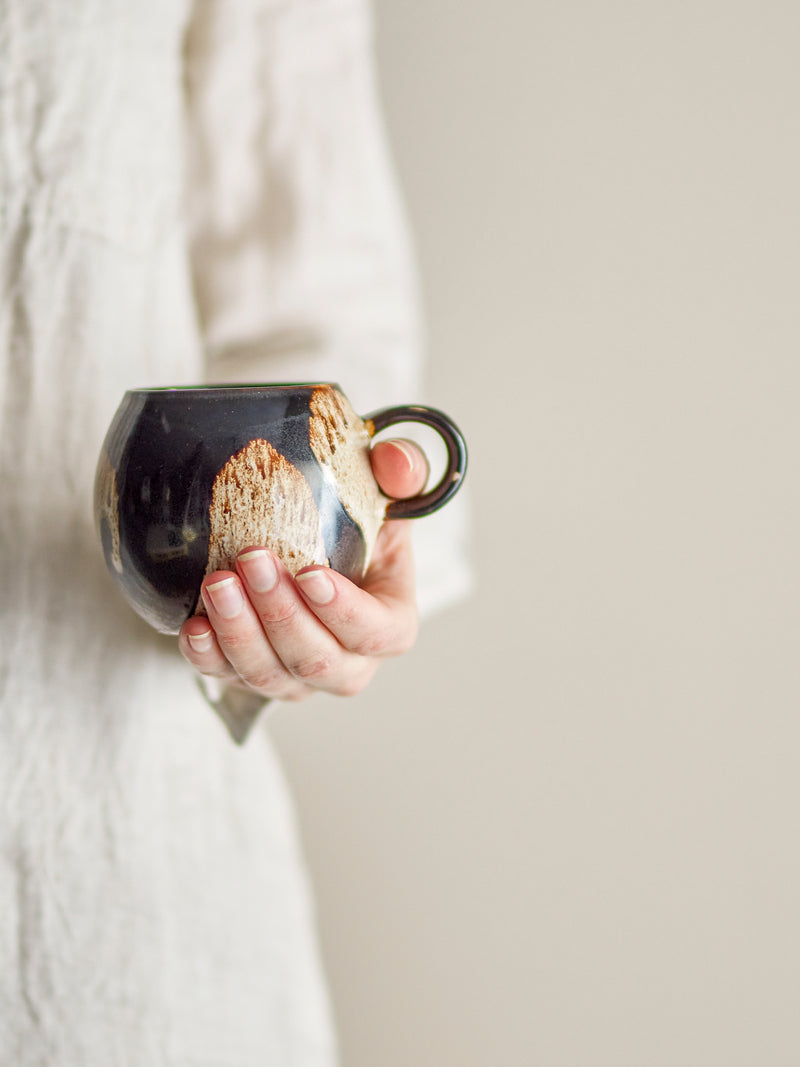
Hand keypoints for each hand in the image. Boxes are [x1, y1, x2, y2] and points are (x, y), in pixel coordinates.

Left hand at [178, 439, 428, 701]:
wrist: (299, 538)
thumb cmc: (349, 522)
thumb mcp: (381, 490)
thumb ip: (401, 471)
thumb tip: (394, 460)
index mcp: (389, 623)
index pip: (378, 634)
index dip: (345, 612)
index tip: (310, 573)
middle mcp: (346, 663)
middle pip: (318, 661)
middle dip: (281, 613)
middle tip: (253, 561)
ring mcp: (295, 676)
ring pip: (269, 674)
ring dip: (240, 631)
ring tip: (218, 583)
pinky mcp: (248, 675)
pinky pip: (225, 676)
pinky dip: (207, 655)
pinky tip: (194, 624)